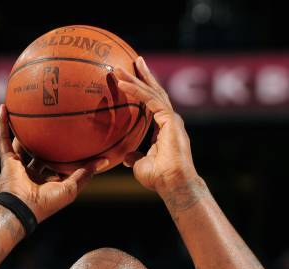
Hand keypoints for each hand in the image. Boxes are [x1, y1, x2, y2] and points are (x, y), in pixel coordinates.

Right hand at [0, 105, 108, 222]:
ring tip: (23, 107)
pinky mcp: (7, 160)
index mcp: (49, 180)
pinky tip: (4, 108)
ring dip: (20, 127)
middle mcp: (34, 172)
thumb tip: (105, 160)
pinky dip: (2, 125)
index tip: (76, 137)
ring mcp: (19, 166)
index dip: (66, 152)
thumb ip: (85, 173)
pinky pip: (3, 139)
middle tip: (50, 118)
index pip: (58, 163)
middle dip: (44, 137)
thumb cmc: (48, 202)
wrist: (23, 208)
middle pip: (40, 150)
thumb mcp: (71, 187)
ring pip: (20, 142)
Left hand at [115, 57, 199, 198]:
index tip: (133, 79)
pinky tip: (123, 84)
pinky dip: (136, 91)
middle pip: (155, 92)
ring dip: (135, 79)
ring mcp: (171, 118)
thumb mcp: (141, 165)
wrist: (173, 183)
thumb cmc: (159, 178)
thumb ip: (135, 157)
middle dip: (143, 76)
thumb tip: (125, 157)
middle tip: (133, 60)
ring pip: (152, 93)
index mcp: (165, 128)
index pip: (153, 104)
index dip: (143, 90)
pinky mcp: (170, 119)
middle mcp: (170, 120)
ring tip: (121, 68)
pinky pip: (150, 100)